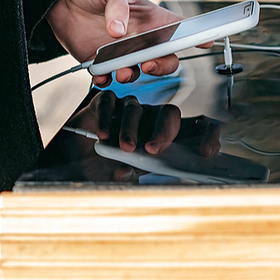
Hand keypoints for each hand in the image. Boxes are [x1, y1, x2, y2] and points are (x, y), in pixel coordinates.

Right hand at [46, 90, 221, 181]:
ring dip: (131, 129)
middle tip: (153, 149)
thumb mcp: (125, 176)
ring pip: (137, 109)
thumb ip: (131, 174)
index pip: (196, 128)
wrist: (72, 159)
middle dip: (164, 131)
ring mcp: (128, 109)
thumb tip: (128, 174)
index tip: (206, 151)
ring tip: (123, 148)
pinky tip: (103, 134)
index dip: (206, 135)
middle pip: (169, 114)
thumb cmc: (105, 168)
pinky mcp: (105, 103)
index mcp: (166, 137)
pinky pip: (109, 104)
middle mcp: (150, 120)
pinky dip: (107, 118)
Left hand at [47, 0, 210, 86]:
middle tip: (149, 64)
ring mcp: (122, 53)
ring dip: (133, 76)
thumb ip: (117, 6)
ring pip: (138, 72)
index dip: (196, 36)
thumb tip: (118, 32)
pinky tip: (101, 75)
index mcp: (151, 18)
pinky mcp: (101, 63)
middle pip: (165, 58)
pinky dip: (106, 80)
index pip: (179, 28)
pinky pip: (108, 78)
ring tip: (121, 72)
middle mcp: (140, 39)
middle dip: (162, 66)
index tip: (205, 42)